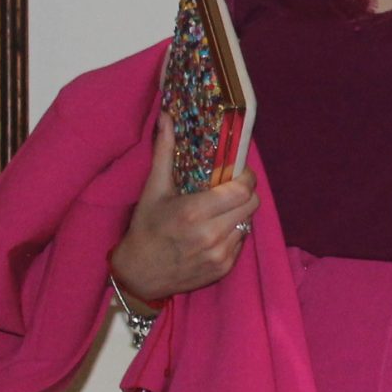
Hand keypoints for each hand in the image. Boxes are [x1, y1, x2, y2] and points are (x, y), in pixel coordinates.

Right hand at [108, 116, 256, 301]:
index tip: (237, 172)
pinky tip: (216, 231)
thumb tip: (166, 117)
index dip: (245, 177)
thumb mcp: (153, 190)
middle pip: (253, 204)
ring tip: (221, 211)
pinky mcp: (224, 269)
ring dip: (239, 213)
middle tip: (231, 189)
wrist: (138, 275)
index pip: (243, 189)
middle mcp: (211, 234)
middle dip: (245, 193)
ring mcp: (220, 254)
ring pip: (249, 222)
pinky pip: (242, 242)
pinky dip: (234, 233)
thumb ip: (164, 152)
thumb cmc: (145, 229)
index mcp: (194, 212)